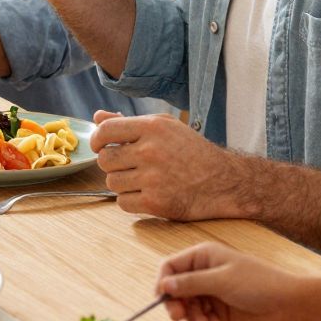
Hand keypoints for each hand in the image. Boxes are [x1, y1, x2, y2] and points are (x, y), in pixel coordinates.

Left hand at [91, 111, 242, 221]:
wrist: (224, 182)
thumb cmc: (193, 152)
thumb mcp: (166, 127)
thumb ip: (129, 122)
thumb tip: (98, 117)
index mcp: (152, 128)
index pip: (106, 131)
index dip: (97, 140)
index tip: (100, 146)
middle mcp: (150, 151)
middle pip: (105, 160)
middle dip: (113, 164)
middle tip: (129, 165)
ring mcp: (152, 178)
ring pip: (112, 182)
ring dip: (122, 183)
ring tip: (142, 179)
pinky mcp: (155, 202)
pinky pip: (122, 202)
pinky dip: (130, 201)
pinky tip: (147, 193)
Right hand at [156, 242, 304, 320]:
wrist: (288, 306)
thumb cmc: (257, 284)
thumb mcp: (221, 281)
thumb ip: (190, 283)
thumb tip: (163, 285)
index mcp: (203, 256)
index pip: (170, 267)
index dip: (163, 283)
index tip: (162, 300)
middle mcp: (204, 273)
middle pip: (175, 289)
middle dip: (176, 304)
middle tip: (179, 317)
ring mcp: (212, 292)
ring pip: (186, 306)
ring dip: (191, 316)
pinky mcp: (219, 310)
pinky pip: (199, 317)